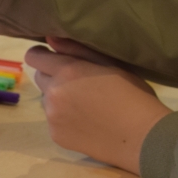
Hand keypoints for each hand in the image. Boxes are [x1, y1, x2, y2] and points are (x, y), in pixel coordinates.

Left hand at [26, 37, 170, 173]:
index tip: (53, 57)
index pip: (34, 56)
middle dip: (53, 76)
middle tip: (78, 83)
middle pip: (40, 77)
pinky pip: (53, 120)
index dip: (42, 55)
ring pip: (47, 100)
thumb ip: (78, 50)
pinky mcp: (55, 135)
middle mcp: (53, 94)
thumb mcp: (112, 65)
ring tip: (86, 105)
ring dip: (59, 98)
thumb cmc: (134, 96)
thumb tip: (50, 38)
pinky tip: (87, 122)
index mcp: (67, 72)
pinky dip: (64, 119)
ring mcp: (52, 117)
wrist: (143, 138)